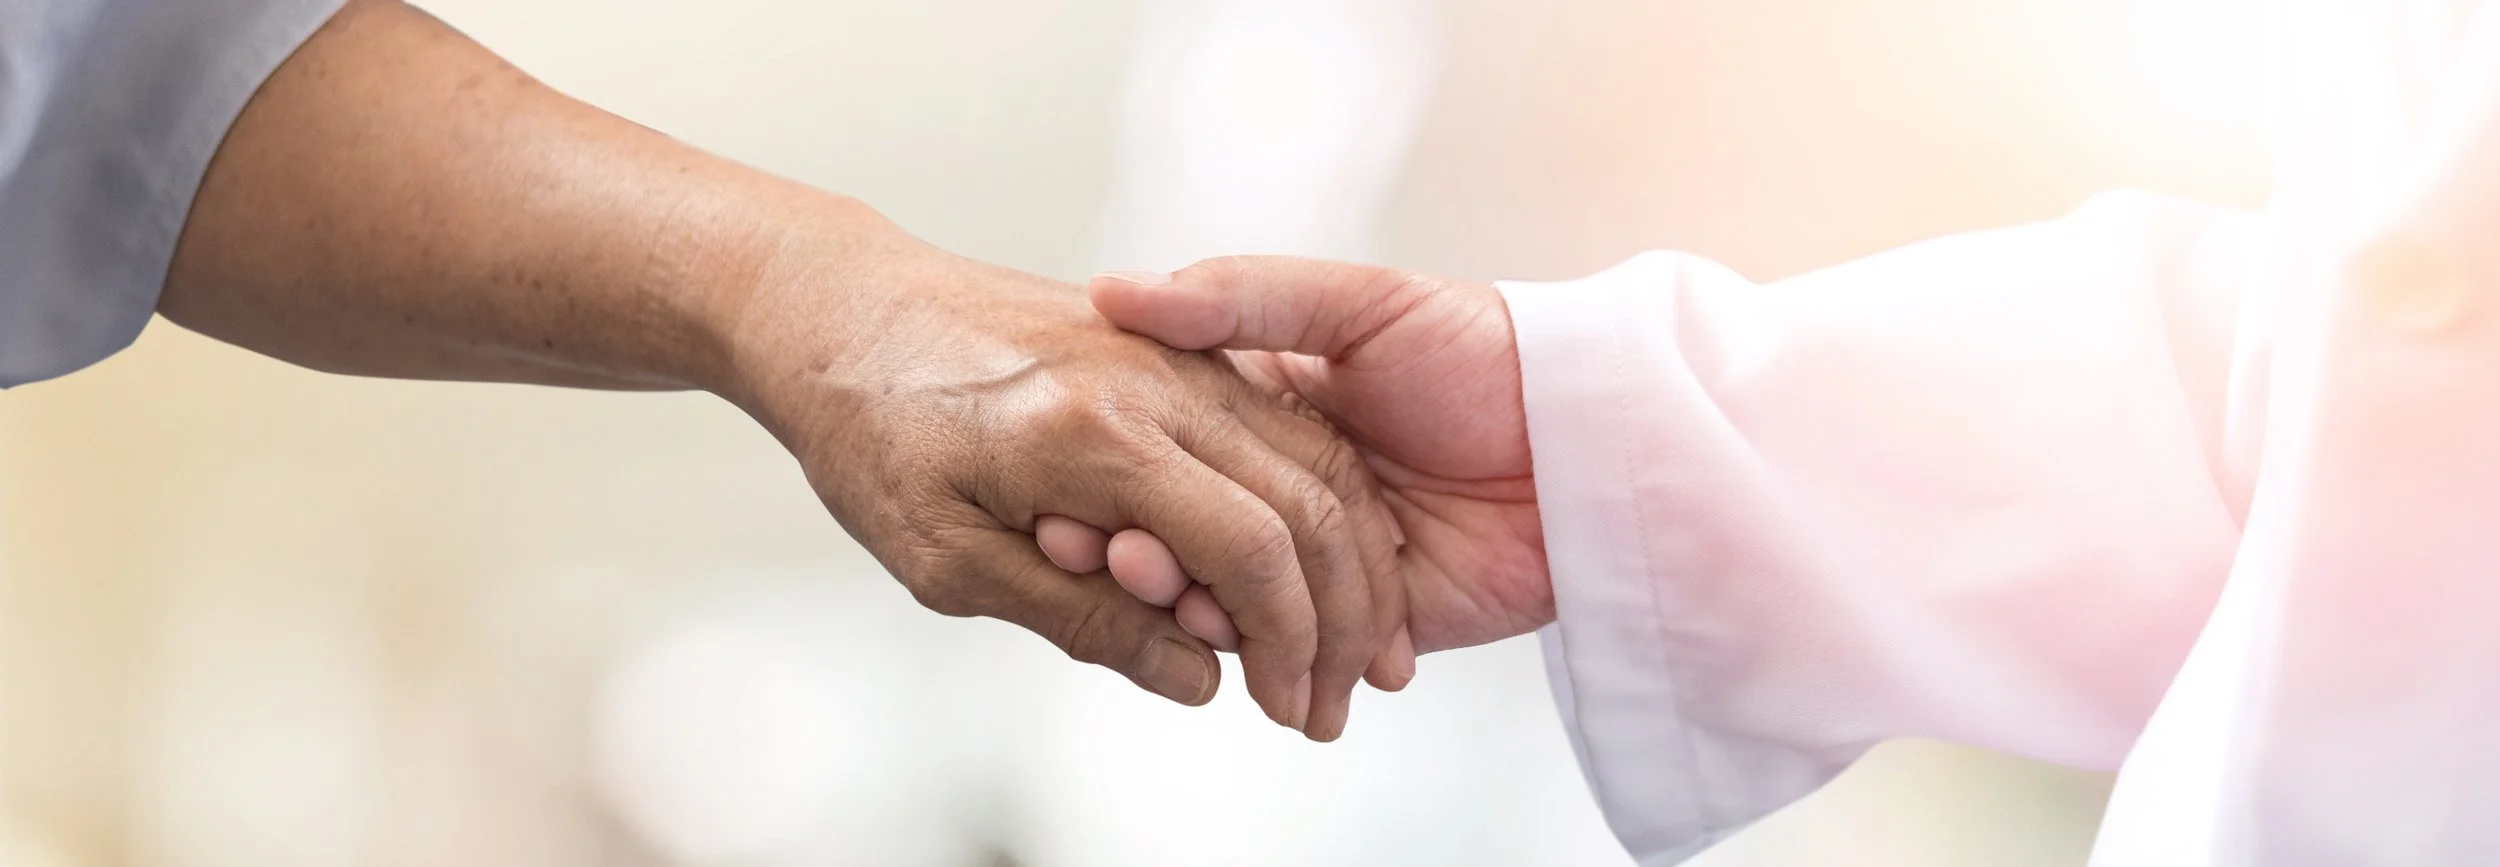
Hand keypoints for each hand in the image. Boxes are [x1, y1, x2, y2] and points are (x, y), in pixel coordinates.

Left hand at [721, 241, 1401, 739]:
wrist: (845, 310)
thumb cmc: (874, 433)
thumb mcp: (949, 560)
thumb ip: (1080, 619)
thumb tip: (1198, 678)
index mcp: (1091, 435)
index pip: (1246, 547)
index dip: (1285, 640)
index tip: (1287, 702)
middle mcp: (1153, 378)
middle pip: (1305, 500)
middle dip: (1339, 613)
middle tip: (1331, 695)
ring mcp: (1174, 351)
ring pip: (1315, 454)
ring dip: (1347, 556)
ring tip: (1342, 643)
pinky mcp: (1178, 345)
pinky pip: (1282, 421)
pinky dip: (1319, 499)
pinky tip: (1315, 565)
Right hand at [1038, 258, 1551, 664]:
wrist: (1598, 438)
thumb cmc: (1490, 351)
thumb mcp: (1361, 302)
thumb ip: (1242, 295)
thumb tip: (1121, 290)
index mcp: (1269, 408)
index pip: (1168, 454)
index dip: (1119, 480)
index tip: (1073, 498)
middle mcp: (1287, 488)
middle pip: (1191, 535)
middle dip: (1148, 554)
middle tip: (1120, 557)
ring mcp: (1329, 561)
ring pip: (1237, 602)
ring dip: (1199, 610)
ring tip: (1178, 602)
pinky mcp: (1377, 625)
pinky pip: (1309, 656)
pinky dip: (1273, 662)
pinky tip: (1246, 650)